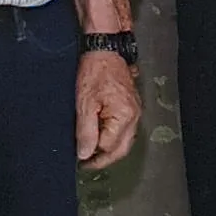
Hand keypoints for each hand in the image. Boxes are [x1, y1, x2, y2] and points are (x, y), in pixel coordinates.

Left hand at [76, 51, 141, 168]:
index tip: (80, 162)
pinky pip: (126, 129)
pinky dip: (114, 137)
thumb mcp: (84, 104)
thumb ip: (86, 131)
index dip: (94, 157)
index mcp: (124, 117)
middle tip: (87, 165)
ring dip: (110, 149)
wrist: (104, 50)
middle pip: (122, 148)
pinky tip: (101, 137)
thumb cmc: (94, 73)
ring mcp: (135, 111)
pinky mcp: (132, 106)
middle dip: (105, 159)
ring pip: (125, 140)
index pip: (109, 147)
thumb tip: (85, 154)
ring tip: (92, 153)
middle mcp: (134, 116)